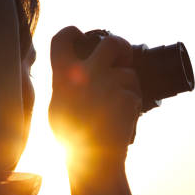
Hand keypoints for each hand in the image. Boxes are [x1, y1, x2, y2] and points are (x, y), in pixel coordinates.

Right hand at [49, 26, 141, 159]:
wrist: (93, 162)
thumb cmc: (73, 138)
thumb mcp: (58, 106)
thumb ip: (65, 84)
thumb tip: (74, 66)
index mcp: (63, 75)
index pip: (62, 38)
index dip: (72, 32)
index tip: (79, 35)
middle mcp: (86, 75)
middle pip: (112, 43)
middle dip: (121, 47)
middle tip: (123, 57)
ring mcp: (109, 85)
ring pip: (129, 74)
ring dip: (128, 86)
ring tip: (116, 107)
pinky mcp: (128, 98)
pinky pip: (136, 93)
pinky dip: (133, 104)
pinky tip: (122, 119)